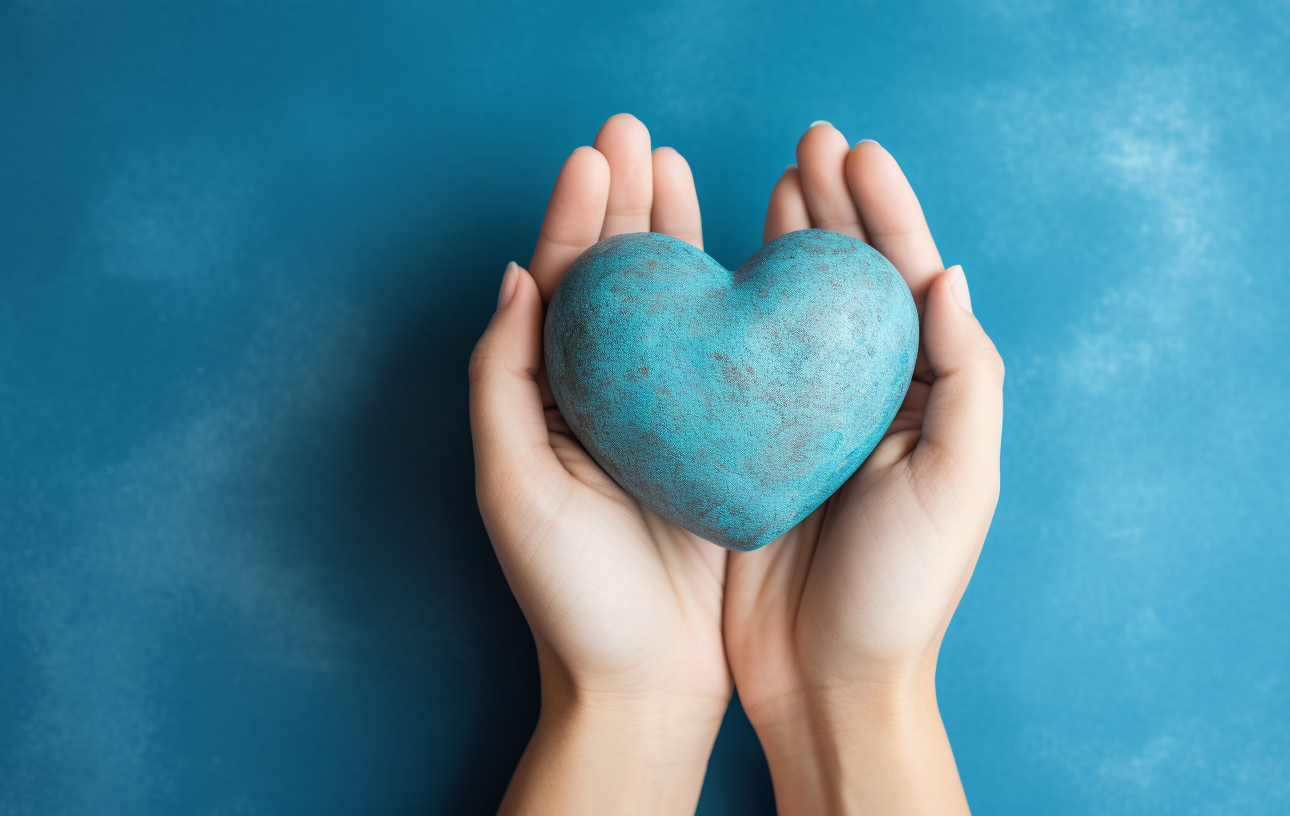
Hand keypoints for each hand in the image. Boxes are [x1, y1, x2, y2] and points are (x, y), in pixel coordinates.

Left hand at [469, 114, 729, 815]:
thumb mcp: (512, 488)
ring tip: (681, 166)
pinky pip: (724, 355)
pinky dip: (730, 299)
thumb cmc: (569, 596)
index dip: (575, 216)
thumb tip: (515, 276)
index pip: (561, 286)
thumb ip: (502, 380)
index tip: (599, 153)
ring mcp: (664, 418)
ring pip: (669, 305)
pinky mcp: (718, 445)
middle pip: (614, 280)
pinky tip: (745, 257)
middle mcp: (605, 399)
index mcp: (550, 401)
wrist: (645, 681)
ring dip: (671, 232)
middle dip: (623, 202)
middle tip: (639, 133)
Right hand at [723, 123, 1004, 814]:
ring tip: (775, 179)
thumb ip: (965, 377)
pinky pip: (743, 363)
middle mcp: (870, 400)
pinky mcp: (753, 450)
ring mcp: (808, 422)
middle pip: (852, 282)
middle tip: (810, 141)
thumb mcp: (959, 486)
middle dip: (837, 207)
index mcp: (927, 398)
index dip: (885, 211)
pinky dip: (736, 309)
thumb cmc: (903, 592)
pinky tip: (718, 270)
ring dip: (789, 242)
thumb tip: (948, 275)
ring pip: (797, 310)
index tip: (855, 151)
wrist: (828, 680)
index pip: (907, 282)